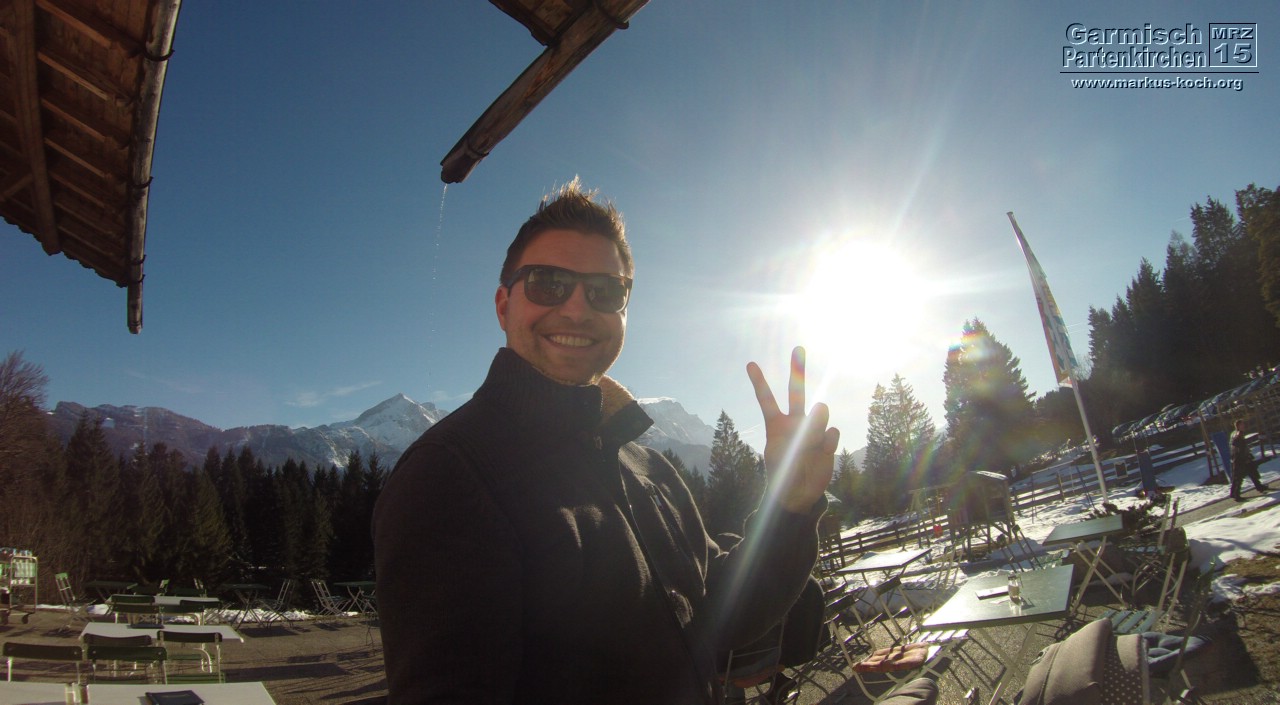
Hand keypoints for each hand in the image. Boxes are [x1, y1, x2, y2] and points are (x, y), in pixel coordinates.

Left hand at [746, 346, 839, 513]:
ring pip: (820, 413)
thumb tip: (819, 418)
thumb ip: (801, 438)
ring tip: (812, 445)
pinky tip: (823, 452)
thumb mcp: (784, 460)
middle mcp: (795, 423)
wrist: (799, 496)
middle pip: (796, 391)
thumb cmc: (784, 478)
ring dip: (817, 427)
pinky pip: (832, 432)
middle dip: (797, 369)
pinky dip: (828, 442)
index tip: (750, 364)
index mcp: (777, 426)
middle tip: (798, 348)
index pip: (766, 400)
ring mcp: (812, 429)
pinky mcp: (828, 439)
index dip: (759, 382)